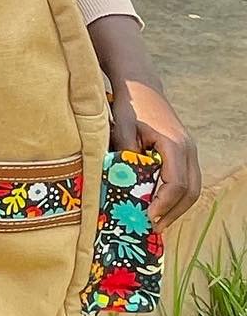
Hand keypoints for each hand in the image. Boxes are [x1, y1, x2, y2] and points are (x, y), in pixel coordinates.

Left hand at [118, 77, 200, 228]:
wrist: (141, 86)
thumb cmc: (129, 107)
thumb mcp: (122, 129)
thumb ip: (125, 156)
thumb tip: (124, 185)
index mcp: (174, 144)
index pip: (176, 183)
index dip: (164, 204)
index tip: (148, 218)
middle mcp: (188, 149)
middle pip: (190, 191)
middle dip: (173, 212)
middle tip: (155, 228)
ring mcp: (189, 150)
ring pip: (193, 187)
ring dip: (177, 207)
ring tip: (158, 223)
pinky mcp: (185, 152)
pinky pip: (187, 179)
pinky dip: (177, 196)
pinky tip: (161, 206)